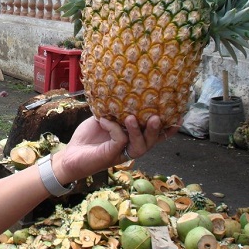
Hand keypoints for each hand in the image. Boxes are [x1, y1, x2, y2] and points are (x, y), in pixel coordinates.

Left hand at [55, 115, 177, 181]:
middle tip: (157, 117)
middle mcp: (130, 148)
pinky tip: (105, 120)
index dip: (166, 129)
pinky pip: (119, 140)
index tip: (178, 116)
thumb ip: (114, 111)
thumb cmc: (88, 137)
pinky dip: (113, 128)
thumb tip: (122, 93)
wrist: (70, 155)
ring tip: (133, 118)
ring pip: (140, 146)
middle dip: (156, 130)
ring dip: (139, 131)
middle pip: (151, 142)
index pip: (154, 136)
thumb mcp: (104, 120)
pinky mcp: (111, 155)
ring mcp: (121, 153)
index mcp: (132, 139)